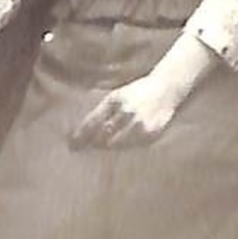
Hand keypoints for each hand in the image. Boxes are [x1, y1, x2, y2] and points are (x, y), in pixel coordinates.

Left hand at [69, 73, 187, 149]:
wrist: (166, 89)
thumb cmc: (137, 92)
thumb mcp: (117, 95)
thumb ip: (103, 110)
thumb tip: (84, 128)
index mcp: (115, 100)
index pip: (93, 122)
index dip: (81, 135)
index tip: (71, 144)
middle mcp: (126, 111)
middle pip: (103, 135)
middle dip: (90, 144)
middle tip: (80, 149)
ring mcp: (139, 124)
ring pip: (116, 144)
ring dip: (106, 147)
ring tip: (98, 149)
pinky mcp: (150, 134)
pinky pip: (132, 146)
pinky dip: (123, 147)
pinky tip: (117, 148)